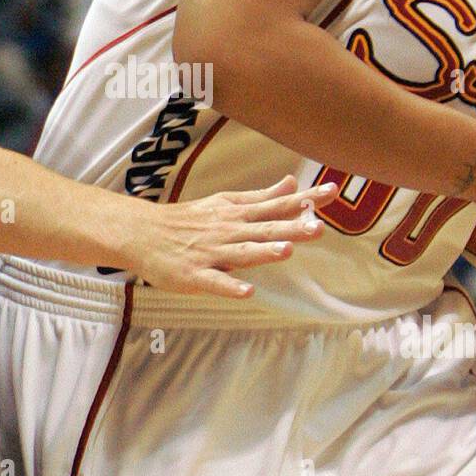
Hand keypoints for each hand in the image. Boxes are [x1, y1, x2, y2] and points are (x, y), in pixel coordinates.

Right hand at [127, 175, 337, 297]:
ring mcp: (212, 253)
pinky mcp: (195, 275)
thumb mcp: (226, 202)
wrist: (143, 233)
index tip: (333, 191)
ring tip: (286, 250)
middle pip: (264, 229)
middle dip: (291, 227)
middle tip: (318, 227)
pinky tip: (247, 291)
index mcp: (238, 214)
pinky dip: (230, 286)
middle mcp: (229, 231)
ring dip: (264, 251)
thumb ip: (262, 197)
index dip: (306, 200)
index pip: (278, 205)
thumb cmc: (189, 220)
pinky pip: (215, 282)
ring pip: (242, 253)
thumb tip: (292, 184)